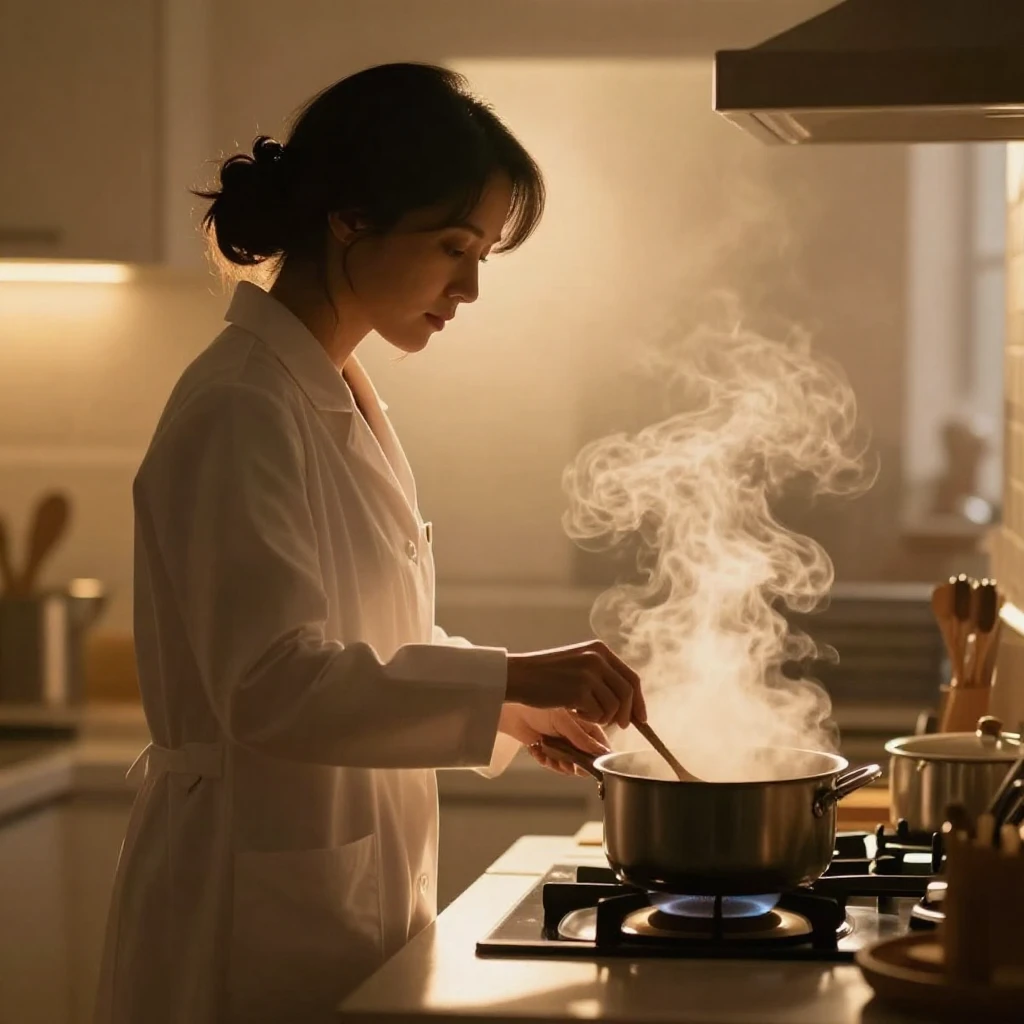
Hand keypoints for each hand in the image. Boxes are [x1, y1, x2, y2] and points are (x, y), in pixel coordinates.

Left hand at [499, 705, 609, 775]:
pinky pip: (554, 765)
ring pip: (569, 765)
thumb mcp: (564, 722)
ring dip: (561, 765)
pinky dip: (548, 762)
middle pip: (585, 759)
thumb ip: (582, 738)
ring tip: (553, 758)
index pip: (600, 744)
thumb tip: (601, 751)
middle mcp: (575, 735)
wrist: (512, 711)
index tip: (595, 766)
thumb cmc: (539, 709)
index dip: (599, 757)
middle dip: (577, 765)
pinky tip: (541, 753)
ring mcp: (563, 744)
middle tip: (570, 765)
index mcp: (584, 724)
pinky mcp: (549, 751)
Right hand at [504, 640, 646, 728]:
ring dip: (602, 717)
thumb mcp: (578, 663)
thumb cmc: (546, 675)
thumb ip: (602, 675)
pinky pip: (597, 714)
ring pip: (614, 707)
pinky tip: (573, 711)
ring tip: (583, 712)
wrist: (519, 675)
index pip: (631, 677)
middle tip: (620, 726)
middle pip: (627, 693)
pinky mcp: (579, 690)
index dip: (639, 700)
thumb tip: (629, 704)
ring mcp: (589, 674)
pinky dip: (588, 719)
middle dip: (628, 715)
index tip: (641, 718)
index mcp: (600, 650)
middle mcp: (597, 658)